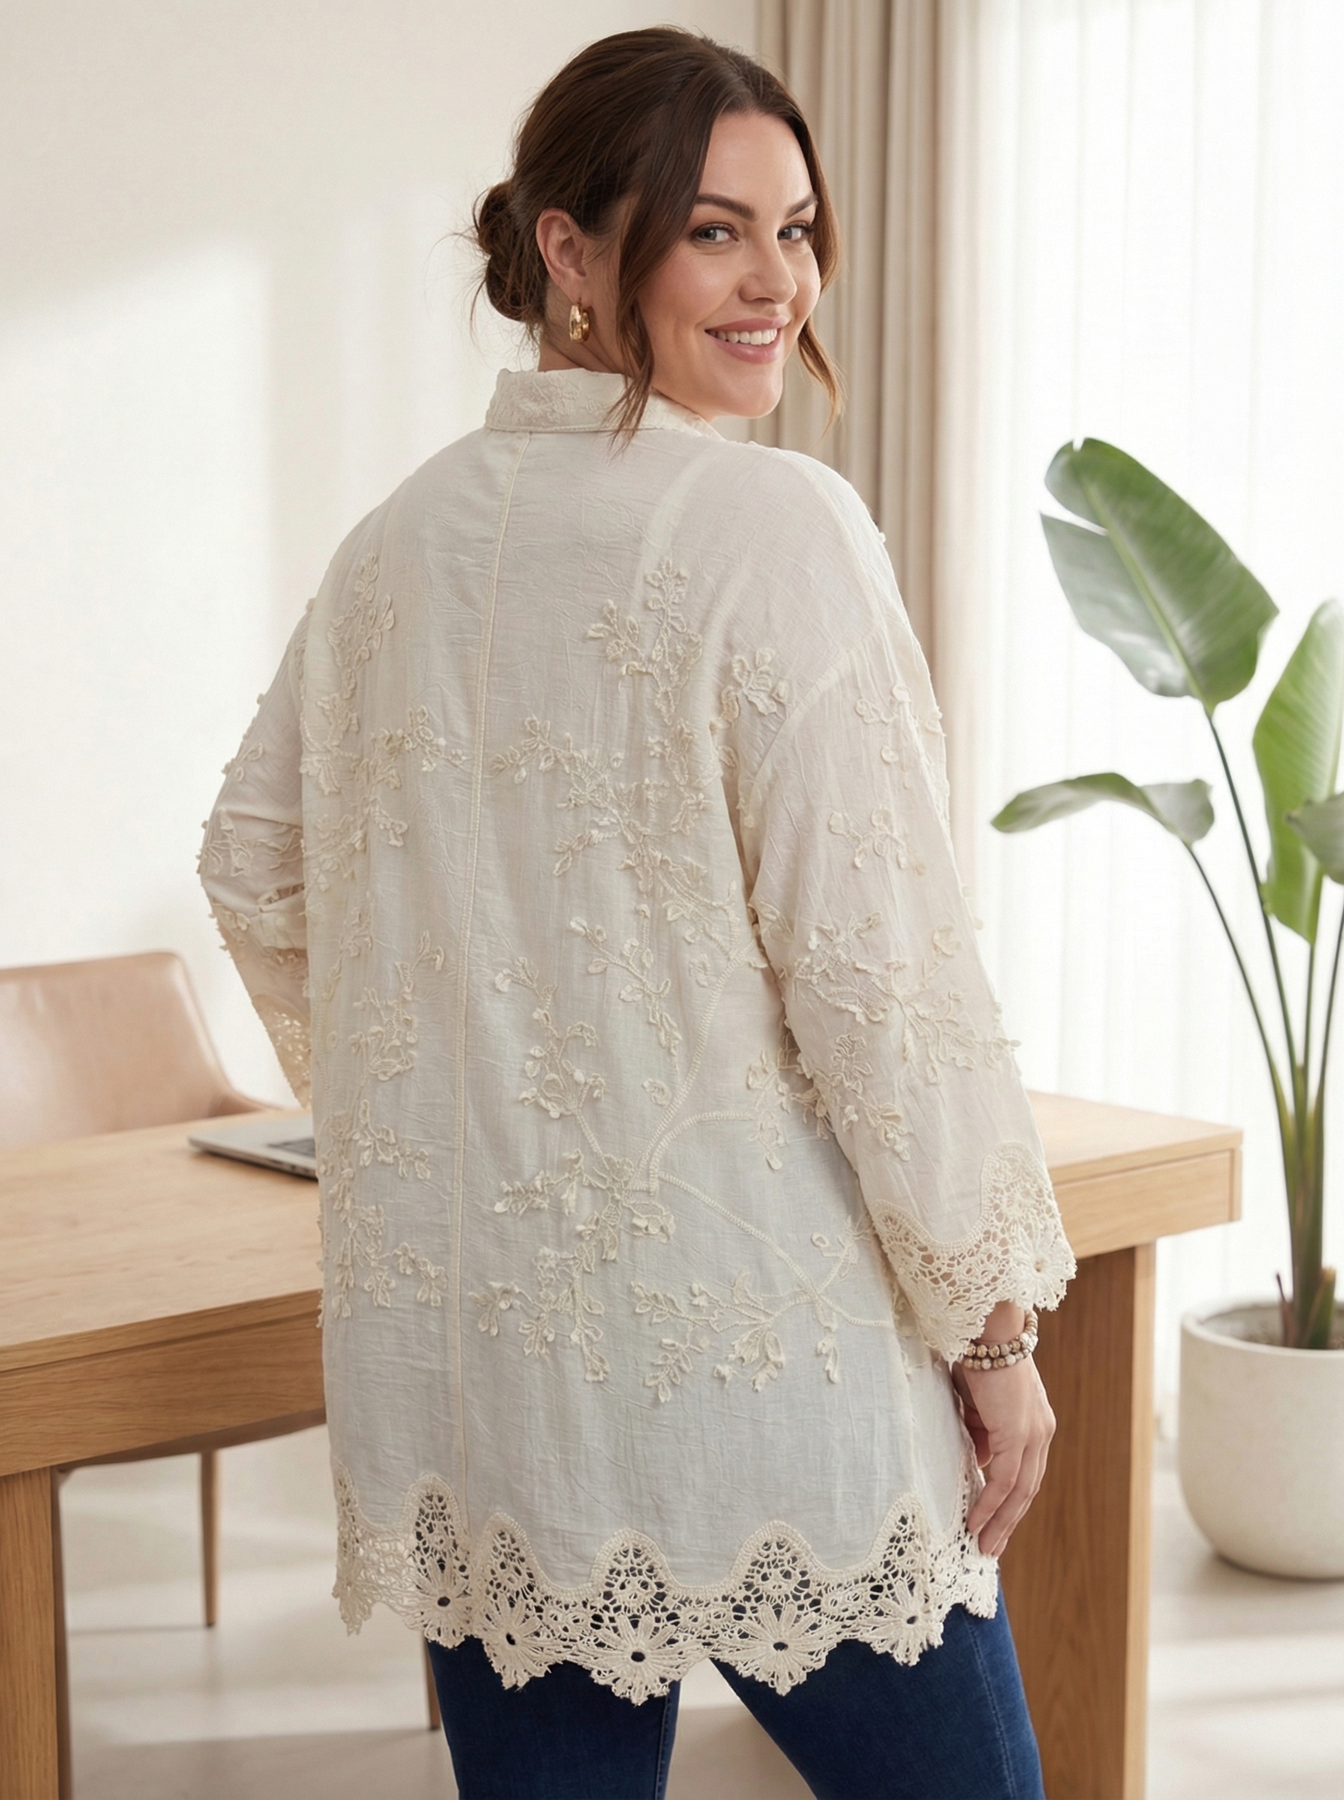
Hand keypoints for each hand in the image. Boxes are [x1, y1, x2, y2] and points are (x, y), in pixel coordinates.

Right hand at [953, 1353, 1055, 1558]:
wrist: (987, 1329)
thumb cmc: (978, 1357)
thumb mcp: (978, 1403)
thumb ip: (981, 1432)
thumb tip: (978, 1463)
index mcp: (1035, 1424)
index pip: (1026, 1472)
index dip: (1011, 1501)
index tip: (995, 1522)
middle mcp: (1041, 1433)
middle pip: (1028, 1489)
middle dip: (1009, 1521)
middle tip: (991, 1547)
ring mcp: (1033, 1434)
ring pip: (1020, 1491)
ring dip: (1000, 1521)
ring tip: (983, 1545)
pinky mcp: (1018, 1434)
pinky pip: (1004, 1481)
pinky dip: (990, 1505)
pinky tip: (976, 1522)